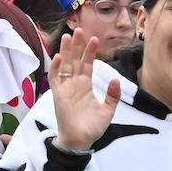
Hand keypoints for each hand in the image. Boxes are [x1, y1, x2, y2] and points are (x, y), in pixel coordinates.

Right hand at [50, 27, 117, 151]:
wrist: (82, 141)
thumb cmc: (92, 127)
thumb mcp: (108, 110)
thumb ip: (113, 95)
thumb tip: (116, 79)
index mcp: (85, 86)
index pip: (87, 64)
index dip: (90, 52)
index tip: (95, 39)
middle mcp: (74, 84)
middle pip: (75, 60)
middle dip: (77, 45)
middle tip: (79, 29)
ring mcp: (65, 88)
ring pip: (64, 65)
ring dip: (66, 51)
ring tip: (68, 36)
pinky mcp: (58, 95)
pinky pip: (55, 78)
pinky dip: (56, 67)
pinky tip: (60, 56)